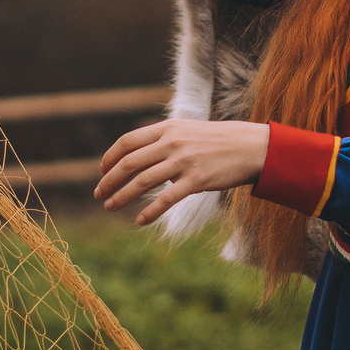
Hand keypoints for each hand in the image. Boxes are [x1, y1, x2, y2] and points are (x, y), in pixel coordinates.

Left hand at [95, 119, 269, 225]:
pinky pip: (167, 199)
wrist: (250, 147)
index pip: (127, 142)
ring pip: (142, 182)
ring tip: (110, 207)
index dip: (109, 158)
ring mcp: (184, 162)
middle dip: (109, 181)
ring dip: (121, 196)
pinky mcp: (196, 180)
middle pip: (129, 163)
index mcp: (167, 128)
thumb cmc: (216, 141)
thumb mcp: (186, 131)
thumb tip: (136, 157)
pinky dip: (150, 211)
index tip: (101, 172)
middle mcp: (172, 143)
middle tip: (98, 194)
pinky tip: (139, 220)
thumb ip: (161, 140)